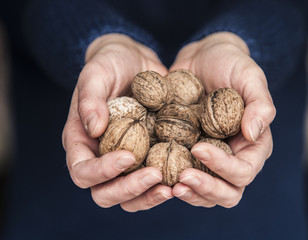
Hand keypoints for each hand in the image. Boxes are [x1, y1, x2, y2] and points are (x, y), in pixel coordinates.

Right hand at [62, 34, 172, 211]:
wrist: (134, 62)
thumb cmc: (110, 64)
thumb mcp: (97, 73)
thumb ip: (90, 98)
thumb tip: (94, 129)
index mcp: (82, 142)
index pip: (82, 171)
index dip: (102, 172)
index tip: (128, 156)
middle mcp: (101, 158)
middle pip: (105, 194)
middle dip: (129, 189)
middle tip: (156, 176)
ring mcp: (126, 162)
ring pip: (131, 198)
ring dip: (150, 196)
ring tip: (174, 186)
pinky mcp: (148, 159)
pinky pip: (154, 184)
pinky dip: (167, 185)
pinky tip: (187, 176)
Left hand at [171, 32, 275, 207]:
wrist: (204, 58)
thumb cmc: (231, 64)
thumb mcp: (250, 76)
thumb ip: (260, 104)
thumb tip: (254, 133)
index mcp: (253, 145)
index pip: (244, 171)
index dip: (224, 167)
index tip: (198, 148)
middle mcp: (233, 158)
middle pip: (227, 193)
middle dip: (205, 189)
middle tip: (181, 179)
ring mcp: (210, 160)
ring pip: (205, 194)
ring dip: (189, 193)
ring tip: (168, 184)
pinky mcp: (188, 154)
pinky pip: (183, 178)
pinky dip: (171, 182)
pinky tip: (155, 174)